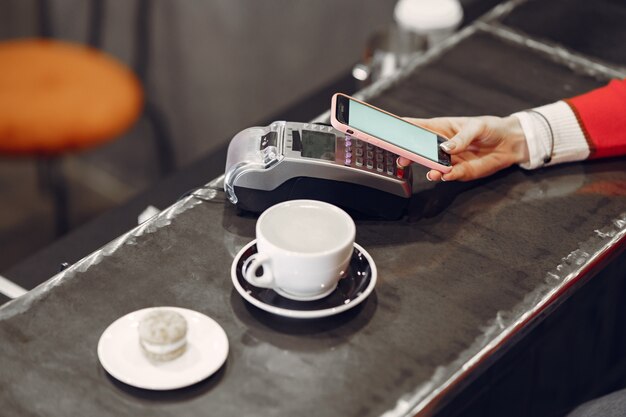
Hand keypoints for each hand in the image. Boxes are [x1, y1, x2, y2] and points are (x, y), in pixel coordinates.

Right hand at [398, 116, 529, 181]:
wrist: (511, 143)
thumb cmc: (490, 128)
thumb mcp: (476, 127)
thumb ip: (461, 137)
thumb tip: (446, 147)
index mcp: (440, 128)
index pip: (416, 127)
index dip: (401, 128)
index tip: (388, 131)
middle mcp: (440, 145)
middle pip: (419, 150)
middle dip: (409, 154)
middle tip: (403, 158)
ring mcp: (449, 160)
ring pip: (433, 166)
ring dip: (429, 169)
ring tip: (431, 172)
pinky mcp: (460, 171)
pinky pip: (450, 175)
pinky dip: (446, 176)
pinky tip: (445, 175)